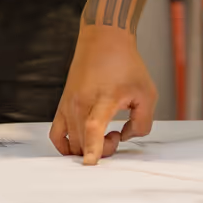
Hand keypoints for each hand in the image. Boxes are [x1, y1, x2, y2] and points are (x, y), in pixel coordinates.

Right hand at [50, 25, 156, 164]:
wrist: (104, 39)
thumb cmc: (126, 64)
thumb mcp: (146, 93)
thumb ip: (142, 122)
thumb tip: (127, 137)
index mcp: (104, 98)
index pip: (93, 127)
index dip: (93, 147)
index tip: (91, 162)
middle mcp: (81, 103)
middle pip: (82, 141)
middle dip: (101, 150)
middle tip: (116, 136)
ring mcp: (69, 104)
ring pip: (70, 142)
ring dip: (87, 148)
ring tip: (103, 135)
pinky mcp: (62, 104)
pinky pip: (56, 133)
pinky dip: (65, 145)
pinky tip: (80, 143)